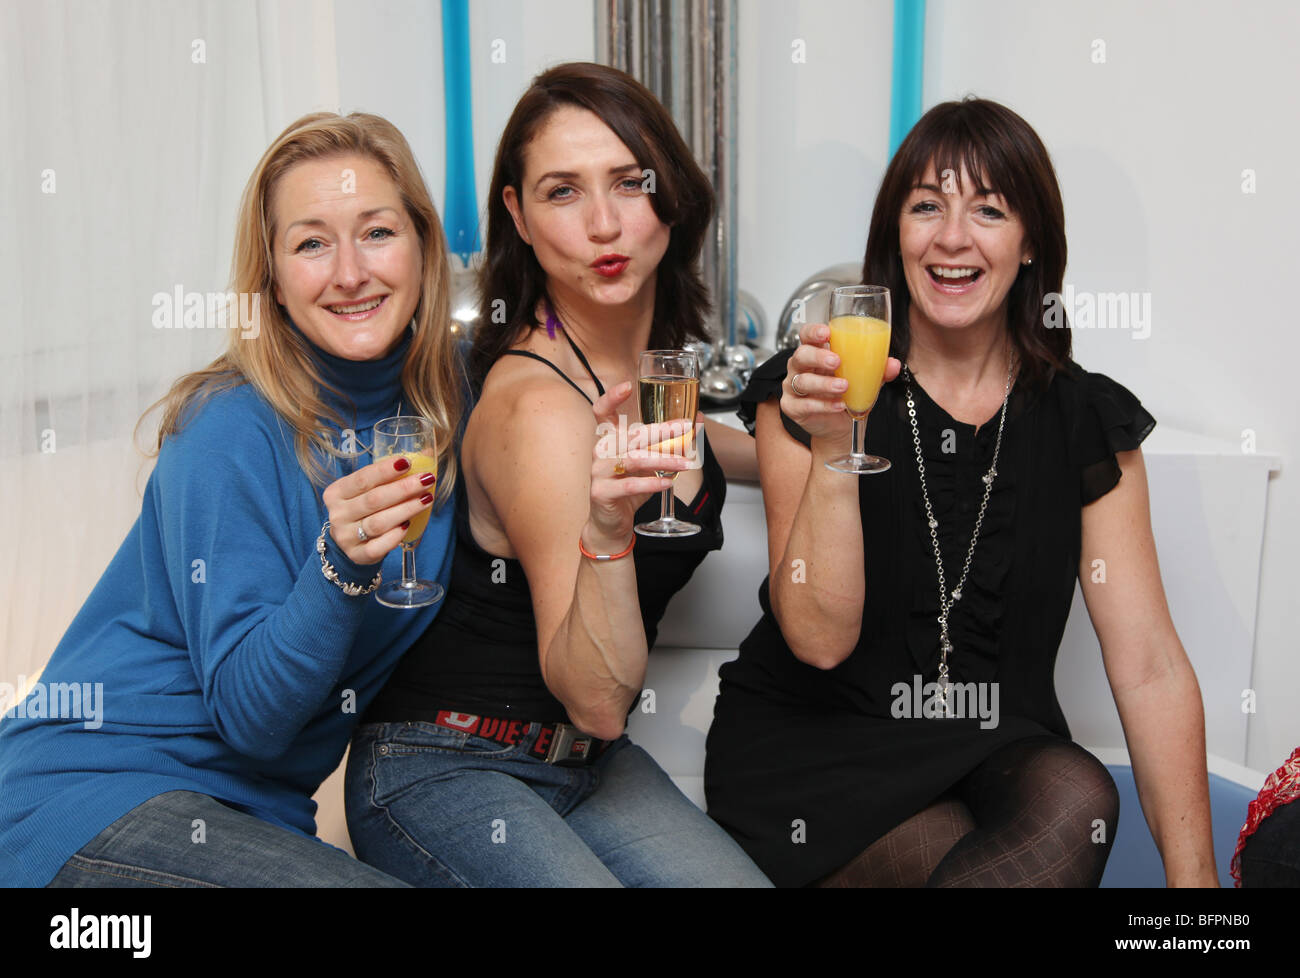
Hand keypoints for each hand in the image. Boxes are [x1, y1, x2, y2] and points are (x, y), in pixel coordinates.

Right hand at [321, 455, 436, 564]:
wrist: (349, 542)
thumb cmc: (363, 509)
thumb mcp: (368, 490)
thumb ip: (390, 474)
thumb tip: (426, 454)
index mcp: (336, 493)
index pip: (362, 479)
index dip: (384, 470)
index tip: (406, 462)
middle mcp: (338, 514)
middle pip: (373, 500)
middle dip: (403, 488)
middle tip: (426, 480)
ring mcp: (346, 537)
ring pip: (378, 523)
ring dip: (406, 509)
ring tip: (426, 499)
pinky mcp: (357, 555)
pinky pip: (378, 547)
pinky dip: (395, 536)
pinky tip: (408, 525)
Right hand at [586, 381, 685, 548]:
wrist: (612, 522)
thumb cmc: (630, 488)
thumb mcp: (651, 464)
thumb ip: (668, 444)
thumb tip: (697, 422)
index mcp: (609, 440)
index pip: (602, 412)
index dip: (612, 397)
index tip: (628, 386)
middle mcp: (601, 452)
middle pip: (631, 435)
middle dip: (661, 430)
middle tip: (684, 427)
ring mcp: (598, 472)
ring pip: (633, 459)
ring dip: (663, 459)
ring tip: (684, 463)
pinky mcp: (601, 492)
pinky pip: (629, 484)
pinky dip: (651, 482)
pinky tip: (668, 482)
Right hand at [782, 323, 900, 444]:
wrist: (841, 426)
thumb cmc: (848, 395)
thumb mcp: (865, 380)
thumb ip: (877, 370)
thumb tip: (893, 364)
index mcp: (816, 353)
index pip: (807, 335)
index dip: (813, 332)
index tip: (827, 333)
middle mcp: (800, 368)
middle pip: (801, 355)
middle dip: (818, 357)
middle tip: (836, 361)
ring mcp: (793, 387)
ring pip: (802, 381)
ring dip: (824, 383)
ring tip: (844, 387)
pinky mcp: (792, 407)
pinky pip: (804, 404)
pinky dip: (823, 405)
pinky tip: (838, 405)